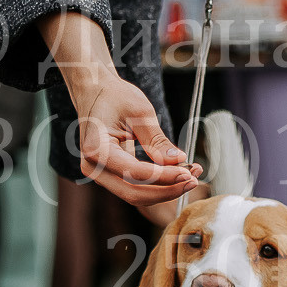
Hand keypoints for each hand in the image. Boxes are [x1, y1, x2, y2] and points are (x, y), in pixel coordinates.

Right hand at [39, 11, 197, 209]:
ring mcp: (99, 174)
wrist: (95, 91)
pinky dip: (156, 184)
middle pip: (133, 194)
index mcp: (96, 149)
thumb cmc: (114, 96)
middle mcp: (93, 167)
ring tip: (190, 176)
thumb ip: (157, 140)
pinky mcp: (109, 174)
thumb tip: (179, 161)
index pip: (134, 173)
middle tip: (193, 180)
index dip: (164, 177)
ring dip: (164, 190)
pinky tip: (177, 174)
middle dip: (166, 191)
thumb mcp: (140, 112)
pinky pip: (134, 186)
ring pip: (135, 194)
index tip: (188, 173)